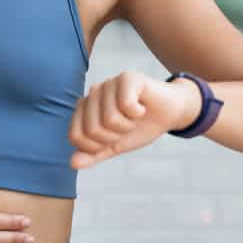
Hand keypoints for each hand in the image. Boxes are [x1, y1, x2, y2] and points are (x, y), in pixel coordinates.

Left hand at [68, 70, 199, 168]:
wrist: (169, 114)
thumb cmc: (140, 127)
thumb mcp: (114, 146)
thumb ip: (93, 154)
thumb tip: (73, 164)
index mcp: (84, 108)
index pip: (76, 136)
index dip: (96, 147)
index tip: (113, 139)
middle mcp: (93, 93)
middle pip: (92, 130)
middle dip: (114, 137)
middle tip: (127, 126)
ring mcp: (109, 83)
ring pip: (109, 119)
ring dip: (128, 125)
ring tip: (134, 116)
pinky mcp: (127, 78)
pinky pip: (125, 105)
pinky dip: (138, 114)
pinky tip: (142, 107)